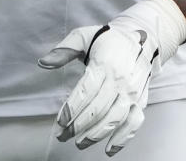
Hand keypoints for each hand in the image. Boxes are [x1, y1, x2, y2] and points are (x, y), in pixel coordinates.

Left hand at [38, 0, 185, 155]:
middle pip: (98, 109)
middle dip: (78, 126)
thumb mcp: (83, 36)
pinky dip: (123, 139)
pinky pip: (134, 123)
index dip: (72, 109)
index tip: (60, 122)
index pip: (86, 91)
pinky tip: (109, 149)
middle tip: (63, 136)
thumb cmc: (108, 39)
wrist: (142, 38)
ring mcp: (132, 93)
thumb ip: (63, 50)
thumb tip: (43, 63)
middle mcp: (120, 81)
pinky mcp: (141, 101)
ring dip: (97, 135)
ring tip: (80, 143)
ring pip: (115, 119)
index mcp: (104, 65)